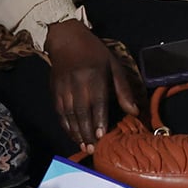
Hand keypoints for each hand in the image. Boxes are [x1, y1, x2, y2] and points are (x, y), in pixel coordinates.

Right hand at [45, 19, 139, 150]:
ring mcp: (62, 87)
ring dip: (75, 131)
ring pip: (68, 114)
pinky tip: (72, 134)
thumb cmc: (96, 53)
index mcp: (94, 75)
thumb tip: (134, 111)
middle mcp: (76, 82)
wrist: (66, 39)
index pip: (96, 101)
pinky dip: (65, 124)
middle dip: (86, 131)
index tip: (101, 136)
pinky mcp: (53, 90)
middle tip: (92, 148)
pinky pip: (59, 111)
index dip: (98, 120)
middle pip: (81, 111)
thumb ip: (123, 90)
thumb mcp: (114, 66)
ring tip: (83, 145)